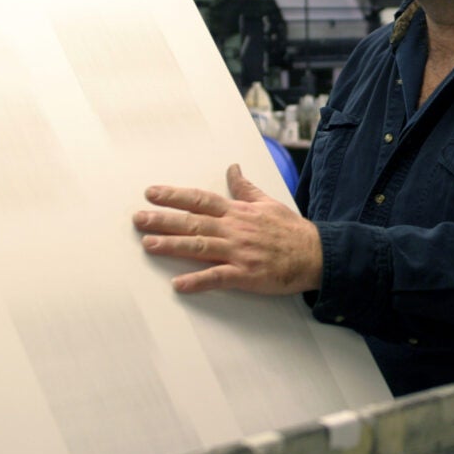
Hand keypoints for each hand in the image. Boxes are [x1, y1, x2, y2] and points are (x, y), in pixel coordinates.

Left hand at [133, 164, 321, 294]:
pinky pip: (218, 277)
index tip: (151, 193)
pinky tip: (179, 285)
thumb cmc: (291, 230)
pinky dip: (198, 281)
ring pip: (200, 246)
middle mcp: (234, 229)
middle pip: (193, 222)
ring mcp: (239, 252)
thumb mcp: (267, 202)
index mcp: (238, 212)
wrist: (315, 254)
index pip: (200, 200)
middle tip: (138, 218)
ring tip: (148, 245)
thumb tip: (232, 169)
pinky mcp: (246, 275)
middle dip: (163, 219)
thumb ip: (245, 188)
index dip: (174, 196)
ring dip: (173, 245)